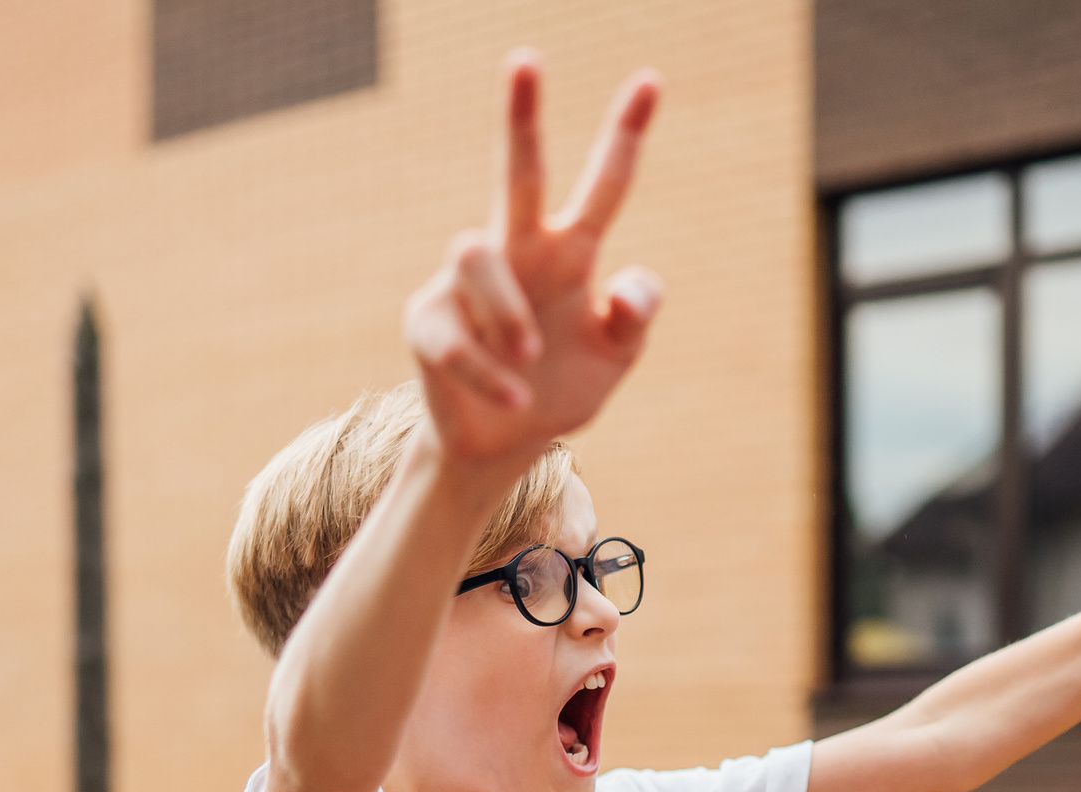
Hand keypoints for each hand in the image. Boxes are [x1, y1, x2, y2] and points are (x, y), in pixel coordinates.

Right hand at [403, 53, 663, 467]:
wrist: (506, 443)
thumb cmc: (561, 385)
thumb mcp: (615, 356)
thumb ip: (633, 319)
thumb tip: (628, 287)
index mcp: (570, 251)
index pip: (603, 185)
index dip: (625, 135)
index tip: (651, 82)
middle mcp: (517, 252)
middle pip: (517, 173)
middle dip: (521, 116)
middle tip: (527, 60)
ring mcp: (465, 285)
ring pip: (474, 252)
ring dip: (509, 309)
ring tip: (530, 355)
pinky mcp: (429, 324)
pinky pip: (455, 339)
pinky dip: (492, 372)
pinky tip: (517, 395)